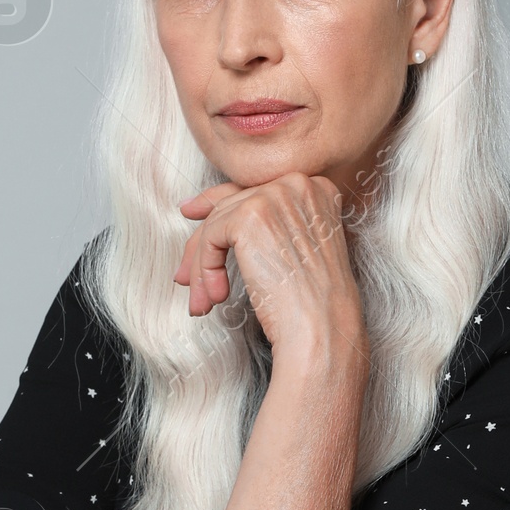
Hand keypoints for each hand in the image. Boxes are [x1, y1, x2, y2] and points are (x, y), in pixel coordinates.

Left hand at [174, 173, 366, 365]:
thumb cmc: (313, 301)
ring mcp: (273, 197)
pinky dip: (205, 268)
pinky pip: (210, 237)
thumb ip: (265, 223)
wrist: (324, 325)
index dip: (218, 203)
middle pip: (231, 206)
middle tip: (185, 277)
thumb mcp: (294, 248)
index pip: (254, 191)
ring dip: (202, 266)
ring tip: (201, 300)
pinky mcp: (250, 216)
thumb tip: (201, 208)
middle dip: (203, 245)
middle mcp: (296, 183)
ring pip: (217, 224)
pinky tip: (216, 296)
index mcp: (314, 187)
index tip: (191, 212)